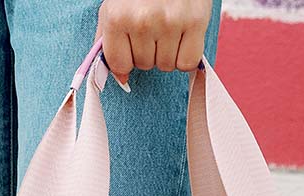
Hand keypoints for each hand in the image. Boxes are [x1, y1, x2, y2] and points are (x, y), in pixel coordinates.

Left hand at [96, 0, 212, 89]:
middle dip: (149, 51)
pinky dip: (186, 55)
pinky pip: (187, 63)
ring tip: (168, 27)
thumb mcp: (114, 7)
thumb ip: (109, 43)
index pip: (120, 65)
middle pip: (145, 65)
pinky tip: (183, 36)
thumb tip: (121, 79)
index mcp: (117, 17)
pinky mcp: (195, 22)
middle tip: (154, 26)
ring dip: (168, 53)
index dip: (127, 57)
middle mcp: (142, 21)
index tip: (132, 41)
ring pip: (167, 65)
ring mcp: (170, 23)